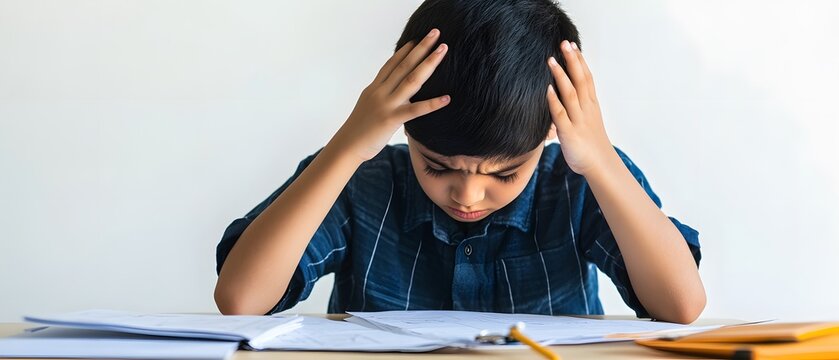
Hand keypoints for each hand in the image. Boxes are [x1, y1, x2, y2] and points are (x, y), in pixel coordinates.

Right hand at [333, 29, 450, 161]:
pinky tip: (447, 98)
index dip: (405, 51)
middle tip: (435, 34)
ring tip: (443, 51)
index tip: (416, 39)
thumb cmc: (359, 130)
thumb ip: (381, 96)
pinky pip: (416, 110)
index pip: (392, 64)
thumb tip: (392, 92)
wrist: (347, 146)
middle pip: (404, 65)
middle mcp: (380, 92)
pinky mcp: (391, 119)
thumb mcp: (368, 106)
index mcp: (374, 88)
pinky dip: (432, 104)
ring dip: (429, 63)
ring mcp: (386, 104)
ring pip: (412, 80)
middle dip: (421, 48)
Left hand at [546, 40, 617, 176]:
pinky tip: (548, 89)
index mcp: (591, 106)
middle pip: (581, 80)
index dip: (580, 61)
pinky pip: (560, 114)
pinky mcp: (569, 133)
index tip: (573, 46)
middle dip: (572, 61)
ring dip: (561, 76)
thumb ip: (574, 111)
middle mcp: (586, 109)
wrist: (600, 166)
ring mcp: (578, 120)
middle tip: (564, 43)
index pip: (587, 78)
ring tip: (551, 60)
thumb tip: (560, 104)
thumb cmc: (590, 145)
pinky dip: (554, 101)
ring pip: (570, 93)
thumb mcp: (585, 123)